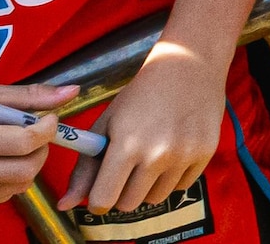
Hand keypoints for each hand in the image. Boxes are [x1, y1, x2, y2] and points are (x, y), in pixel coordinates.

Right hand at [0, 93, 53, 215]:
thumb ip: (27, 96)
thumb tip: (72, 92)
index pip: (25, 141)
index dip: (47, 129)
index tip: (49, 118)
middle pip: (26, 170)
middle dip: (40, 151)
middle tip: (34, 135)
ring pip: (16, 187)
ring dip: (26, 166)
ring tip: (12, 147)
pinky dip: (6, 180)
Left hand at [72, 45, 229, 220]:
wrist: (188, 65)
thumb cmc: (140, 95)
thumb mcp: (106, 125)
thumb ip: (85, 167)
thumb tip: (65, 204)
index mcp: (126, 145)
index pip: (104, 199)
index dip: (97, 200)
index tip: (100, 190)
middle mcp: (157, 154)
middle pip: (128, 204)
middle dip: (121, 192)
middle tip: (125, 170)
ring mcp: (184, 155)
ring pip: (155, 199)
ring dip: (147, 187)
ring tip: (149, 159)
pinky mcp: (205, 154)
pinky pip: (181, 187)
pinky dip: (171, 178)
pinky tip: (171, 152)